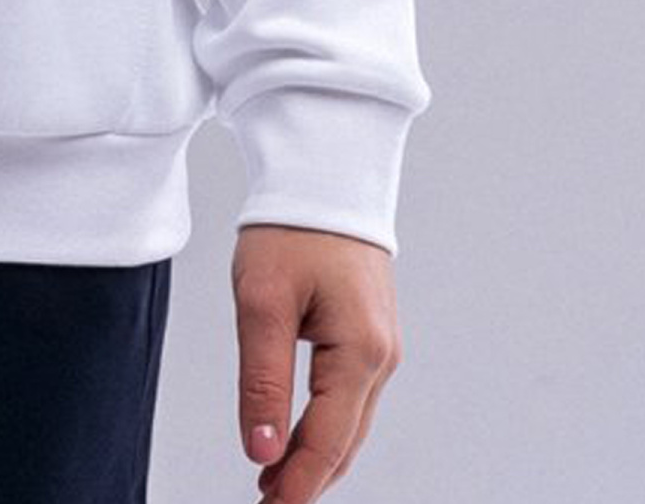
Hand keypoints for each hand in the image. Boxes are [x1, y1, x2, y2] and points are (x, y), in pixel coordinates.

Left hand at [231, 223, 403, 502]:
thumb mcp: (262, 302)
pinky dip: (327, 425)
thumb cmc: (291, 227)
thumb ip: (262, 382)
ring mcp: (382, 346)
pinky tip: (299, 435)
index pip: (328, 442)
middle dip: (307, 478)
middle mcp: (382, 357)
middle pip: (345, 440)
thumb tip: (262, 451)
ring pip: (351, 422)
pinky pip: (352, 397)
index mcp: (359, 352)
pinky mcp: (371, 334)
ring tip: (273, 480)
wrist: (323, 173)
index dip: (298, 484)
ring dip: (316, 455)